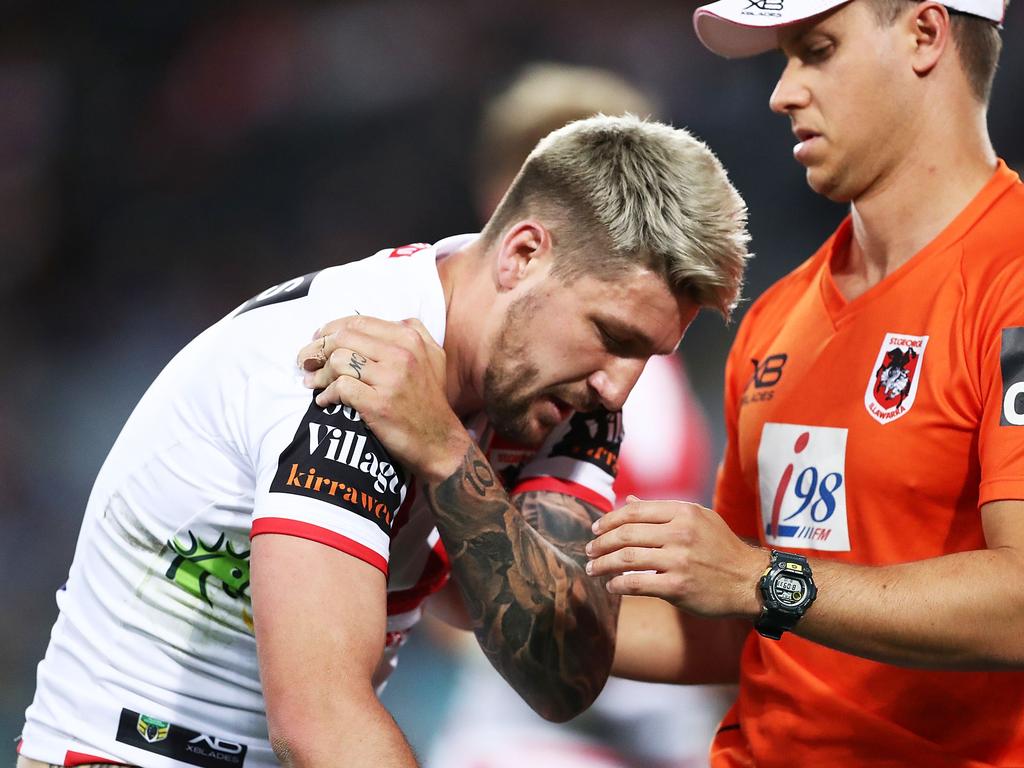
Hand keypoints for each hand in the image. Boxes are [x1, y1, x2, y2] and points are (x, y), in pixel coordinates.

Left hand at [295, 315, 469, 482]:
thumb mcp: (433, 357)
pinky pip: (340, 388)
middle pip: (343, 338)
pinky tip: (325, 400)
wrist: (440, 441)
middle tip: (305, 361)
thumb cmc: (431, 400)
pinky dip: (326, 394)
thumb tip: (377, 323)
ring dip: (318, 372)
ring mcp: (391, 379)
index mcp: (410, 338)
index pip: (359, 322)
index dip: (331, 328)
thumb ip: (413, 332)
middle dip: (317, 348)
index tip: (318, 339)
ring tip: (311, 382)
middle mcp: (402, 354)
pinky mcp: (379, 404)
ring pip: (338, 360)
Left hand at [586, 497, 767, 619]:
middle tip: (589, 550)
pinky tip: (612, 586)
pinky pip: (637, 584)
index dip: (610, 519)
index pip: (634, 511)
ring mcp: (679, 560)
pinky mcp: (678, 587)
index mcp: (683, 512)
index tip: (596, 529)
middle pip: (626, 534)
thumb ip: (663, 510)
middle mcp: (680, 533)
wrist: (750, 581)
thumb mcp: (699, 519)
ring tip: (593, 568)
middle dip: (601, 542)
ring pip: (627, 558)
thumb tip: (628, 500)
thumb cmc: (722, 548)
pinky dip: (619, 584)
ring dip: (603, 563)